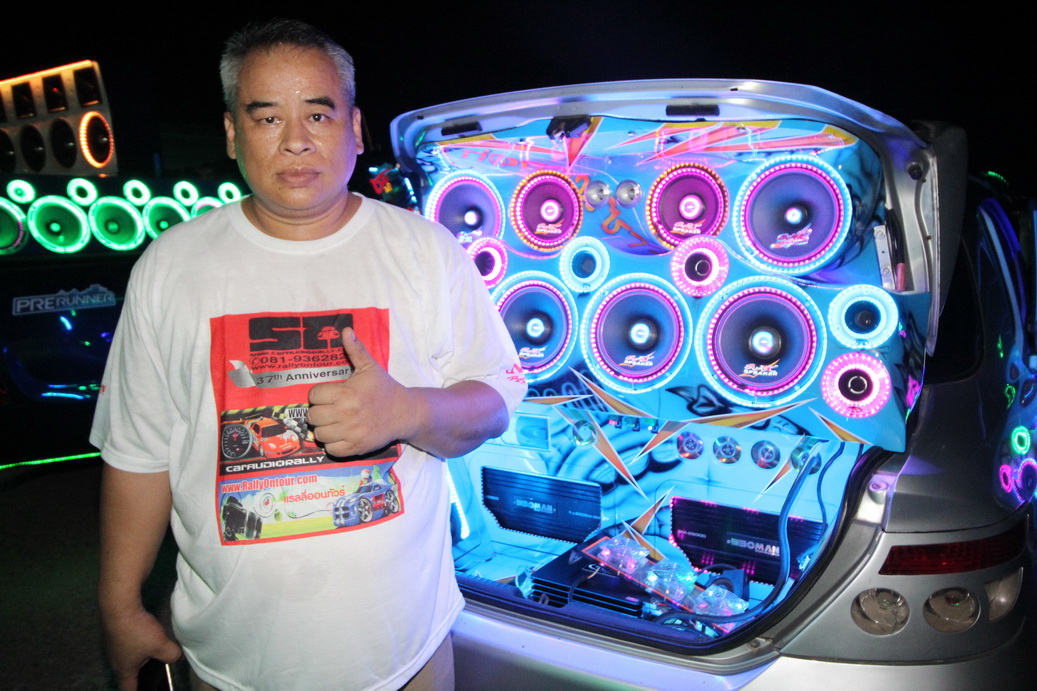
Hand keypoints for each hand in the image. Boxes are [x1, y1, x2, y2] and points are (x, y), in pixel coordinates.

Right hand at [102, 607, 181, 690]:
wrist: (119, 606)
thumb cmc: (137, 630)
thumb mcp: (160, 645)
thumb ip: (172, 655)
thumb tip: (177, 657)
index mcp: (123, 670)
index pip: (128, 689)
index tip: (147, 689)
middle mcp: (115, 660)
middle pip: (127, 673)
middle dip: (140, 675)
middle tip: (154, 673)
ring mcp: (113, 646)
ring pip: (127, 657)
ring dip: (138, 658)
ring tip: (153, 655)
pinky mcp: (115, 632)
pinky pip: (127, 644)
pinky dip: (136, 644)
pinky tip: (146, 637)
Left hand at [307, 328, 414, 457]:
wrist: (405, 412)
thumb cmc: (385, 389)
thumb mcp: (370, 367)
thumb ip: (355, 350)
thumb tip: (346, 330)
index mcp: (347, 393)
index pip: (314, 396)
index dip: (319, 395)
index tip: (329, 395)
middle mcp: (346, 414)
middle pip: (313, 416)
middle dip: (319, 412)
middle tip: (330, 409)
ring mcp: (351, 432)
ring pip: (319, 434)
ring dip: (324, 429)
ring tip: (334, 422)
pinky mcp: (356, 447)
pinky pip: (331, 450)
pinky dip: (333, 444)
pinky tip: (340, 435)